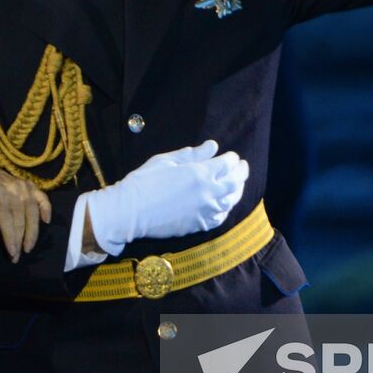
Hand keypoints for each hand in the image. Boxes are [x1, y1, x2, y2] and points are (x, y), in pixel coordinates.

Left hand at [0, 163, 51, 262]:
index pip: (5, 215)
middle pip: (19, 217)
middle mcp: (13, 188)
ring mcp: (24, 186)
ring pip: (32, 211)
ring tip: (29, 247)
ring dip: (33, 231)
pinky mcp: (32, 186)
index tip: (11, 252)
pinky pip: (43, 198)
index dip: (9, 234)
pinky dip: (46, 209)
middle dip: (19, 239)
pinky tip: (46, 222)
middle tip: (17, 257)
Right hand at [84, 139, 247, 255]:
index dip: (231, 158)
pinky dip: (225, 209)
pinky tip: (224, 204)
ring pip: (231, 201)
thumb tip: (213, 146)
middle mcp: (208, 193)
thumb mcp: (167, 160)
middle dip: (241, 172)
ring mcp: (205, 212)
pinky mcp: (199, 226)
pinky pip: (220, 217)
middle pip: (235, 182)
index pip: (227, 164)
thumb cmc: (144, 181)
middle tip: (242, 167)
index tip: (230, 155)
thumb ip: (192, 154)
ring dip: (237, 190)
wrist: (130, 212)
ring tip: (237, 184)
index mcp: (200, 174)